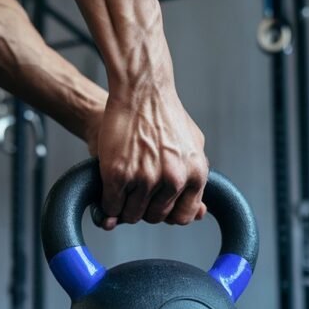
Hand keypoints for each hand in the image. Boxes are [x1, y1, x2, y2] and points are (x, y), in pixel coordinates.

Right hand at [93, 89, 207, 230]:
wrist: (140, 90)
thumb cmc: (165, 115)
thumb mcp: (192, 146)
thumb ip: (196, 181)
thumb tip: (201, 213)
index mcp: (195, 175)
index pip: (183, 216)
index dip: (168, 213)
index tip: (158, 204)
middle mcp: (173, 179)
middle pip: (155, 217)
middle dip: (144, 208)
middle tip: (136, 191)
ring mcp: (145, 178)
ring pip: (132, 214)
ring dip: (124, 207)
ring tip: (123, 189)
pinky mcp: (118, 174)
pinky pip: (111, 205)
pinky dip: (107, 204)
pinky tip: (109, 189)